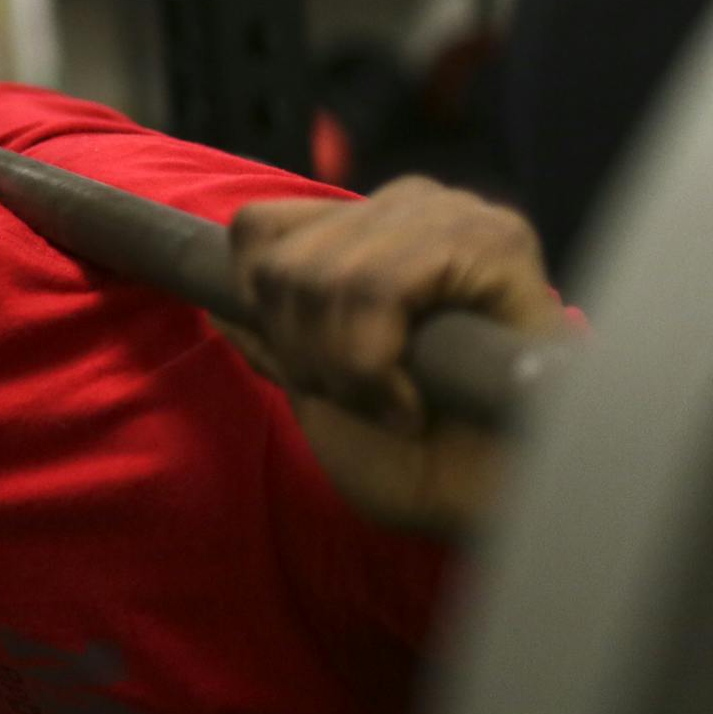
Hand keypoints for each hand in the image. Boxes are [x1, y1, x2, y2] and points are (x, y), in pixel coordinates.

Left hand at [223, 177, 565, 537]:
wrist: (500, 506)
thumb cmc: (421, 457)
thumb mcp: (319, 390)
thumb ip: (271, 339)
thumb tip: (212, 300)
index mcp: (367, 227)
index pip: (257, 230)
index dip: (263, 311)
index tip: (312, 375)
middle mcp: (408, 206)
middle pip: (278, 258)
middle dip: (301, 350)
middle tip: (362, 398)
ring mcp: (454, 216)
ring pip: (322, 276)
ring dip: (340, 366)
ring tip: (392, 402)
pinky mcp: (494, 241)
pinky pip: (378, 287)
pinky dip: (372, 362)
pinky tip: (413, 400)